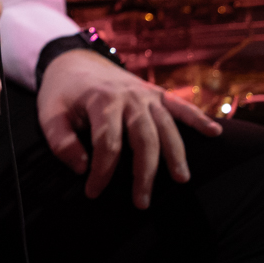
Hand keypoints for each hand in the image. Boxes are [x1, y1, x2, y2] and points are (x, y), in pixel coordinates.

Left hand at [36, 49, 223, 207]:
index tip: (93, 192)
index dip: (101, 171)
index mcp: (101, 100)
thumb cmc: (61, 92)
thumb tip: (82, 167)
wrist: (73, 60)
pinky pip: (180, 105)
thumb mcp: (49, 113)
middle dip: (144, 172)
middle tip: (142, 202)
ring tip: (181, 179)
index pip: (107, 142)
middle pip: (143, 137)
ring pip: (166, 126)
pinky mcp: (155, 93)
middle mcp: (128, 96)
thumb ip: (61, 141)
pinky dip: (198, 117)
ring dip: (175, 153)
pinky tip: (214, 132)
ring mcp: (145, 94)